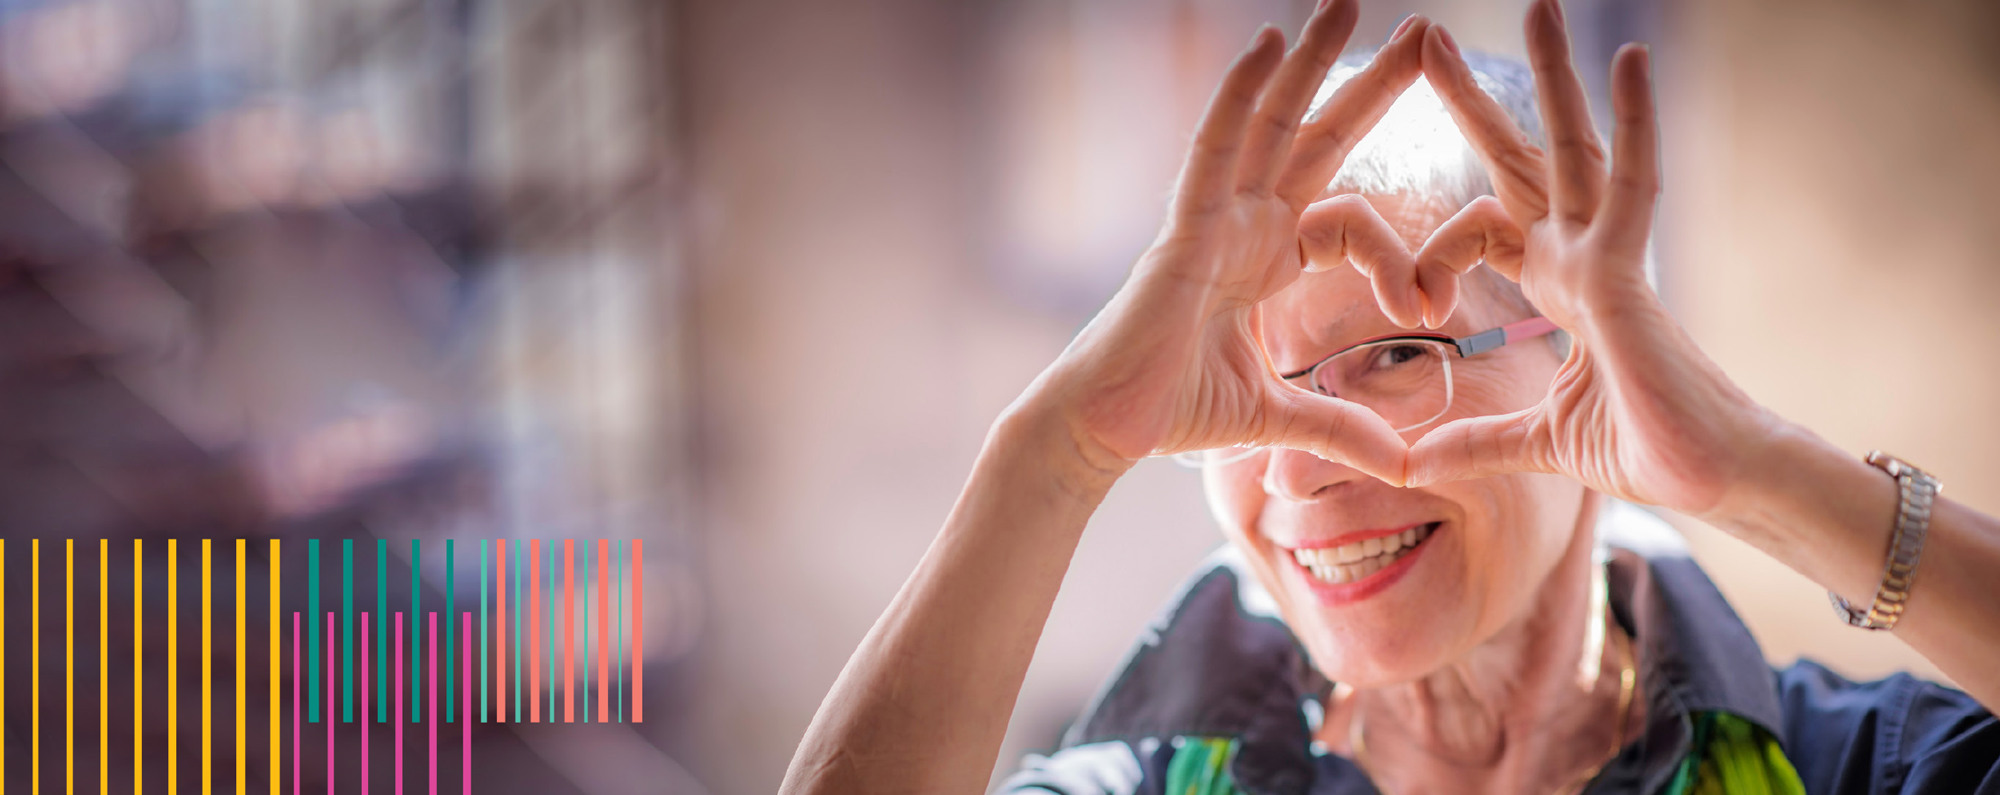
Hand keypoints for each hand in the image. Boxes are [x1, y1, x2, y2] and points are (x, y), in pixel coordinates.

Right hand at [1025, 2, 1429, 485]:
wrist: (1104, 431)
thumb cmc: (1170, 413)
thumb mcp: (1278, 416)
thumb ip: (1341, 428)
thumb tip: (1404, 463)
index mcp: (1265, 259)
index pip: (1349, 219)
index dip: (1399, 252)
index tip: (1432, 302)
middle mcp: (1242, 224)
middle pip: (1316, 136)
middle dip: (1370, 84)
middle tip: (1424, 30)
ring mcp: (1211, 218)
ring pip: (1269, 122)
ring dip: (1309, 60)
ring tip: (1348, 2)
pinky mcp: (1182, 229)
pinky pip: (1213, 148)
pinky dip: (1239, 95)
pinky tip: (1265, 44)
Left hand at [1403, 0, 1779, 516]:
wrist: (1713, 481)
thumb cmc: (1645, 452)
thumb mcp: (1532, 443)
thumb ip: (1473, 442)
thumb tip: (1410, 465)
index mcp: (1559, 287)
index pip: (1482, 230)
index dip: (1431, 254)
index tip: (1406, 304)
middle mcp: (1581, 258)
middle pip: (1521, 161)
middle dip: (1476, 103)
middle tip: (1433, 40)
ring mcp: (1608, 258)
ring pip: (1575, 148)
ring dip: (1553, 78)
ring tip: (1540, 6)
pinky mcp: (1630, 274)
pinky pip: (1632, 182)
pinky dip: (1634, 120)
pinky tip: (1627, 56)